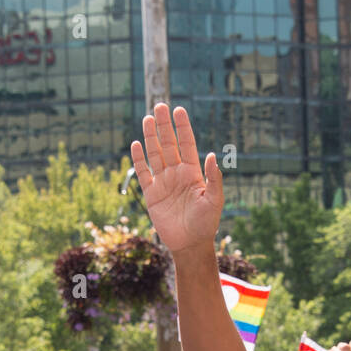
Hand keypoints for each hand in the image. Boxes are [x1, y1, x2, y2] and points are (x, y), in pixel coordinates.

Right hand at [130, 104, 222, 255]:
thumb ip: (214, 179)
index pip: (187, 144)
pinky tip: (135, 145)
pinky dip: (139, 160)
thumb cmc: (206, 223)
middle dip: (164, 126)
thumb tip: (211, 156)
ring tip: (147, 118)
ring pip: (155, 154)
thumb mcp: (215, 201)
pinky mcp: (151, 195)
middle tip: (159, 106)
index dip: (182, 127)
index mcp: (193, 173)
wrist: (190, 244)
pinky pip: (143, 174)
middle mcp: (177, 174)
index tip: (178, 110)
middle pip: (169, 144)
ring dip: (151, 137)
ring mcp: (163, 183)